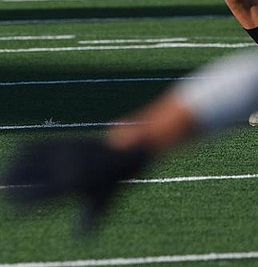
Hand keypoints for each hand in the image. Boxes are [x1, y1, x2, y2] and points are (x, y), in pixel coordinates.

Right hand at [3, 138, 150, 232]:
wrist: (123, 152)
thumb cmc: (111, 183)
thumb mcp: (102, 203)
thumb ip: (90, 220)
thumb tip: (79, 239)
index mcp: (72, 182)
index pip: (41, 192)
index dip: (24, 201)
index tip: (14, 212)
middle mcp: (64, 164)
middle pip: (29, 173)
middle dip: (14, 183)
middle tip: (6, 192)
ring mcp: (63, 151)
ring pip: (29, 156)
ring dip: (15, 166)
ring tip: (7, 177)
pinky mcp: (63, 142)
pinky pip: (37, 144)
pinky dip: (23, 152)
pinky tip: (17, 160)